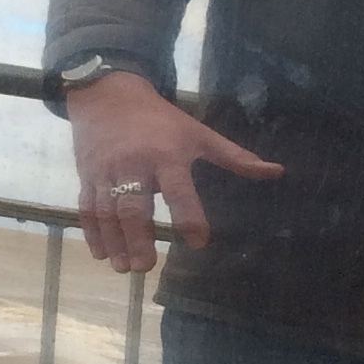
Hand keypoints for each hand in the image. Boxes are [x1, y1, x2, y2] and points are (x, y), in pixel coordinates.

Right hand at [67, 72, 282, 273]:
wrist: (108, 95)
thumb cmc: (161, 120)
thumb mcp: (198, 133)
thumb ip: (235, 157)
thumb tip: (277, 172)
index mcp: (166, 155)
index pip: (178, 189)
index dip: (188, 215)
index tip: (198, 241)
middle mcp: (134, 165)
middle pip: (134, 206)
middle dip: (138, 237)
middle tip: (146, 267)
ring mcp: (106, 172)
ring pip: (107, 211)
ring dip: (115, 242)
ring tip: (124, 268)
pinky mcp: (87, 176)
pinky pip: (86, 207)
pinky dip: (92, 232)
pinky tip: (100, 254)